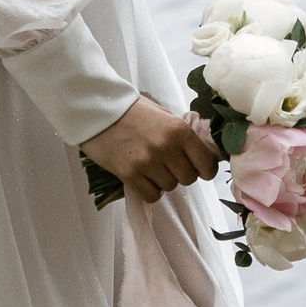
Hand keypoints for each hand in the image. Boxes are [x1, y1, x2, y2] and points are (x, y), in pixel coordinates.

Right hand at [77, 95, 218, 205]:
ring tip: (150, 164)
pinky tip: (142, 176)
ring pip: (170, 187)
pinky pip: (152, 196)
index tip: (200, 168)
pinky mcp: (129, 174)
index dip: (205, 169)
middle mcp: (166, 147)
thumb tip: (201, 156)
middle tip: (169, 163)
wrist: (98, 110)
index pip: (206, 163)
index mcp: (178, 130)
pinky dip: (149, 190)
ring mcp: (147, 162)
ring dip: (163, 180)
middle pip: (189, 179)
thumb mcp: (165, 115)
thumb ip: (183, 136)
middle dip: (181, 173)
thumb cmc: (133, 111)